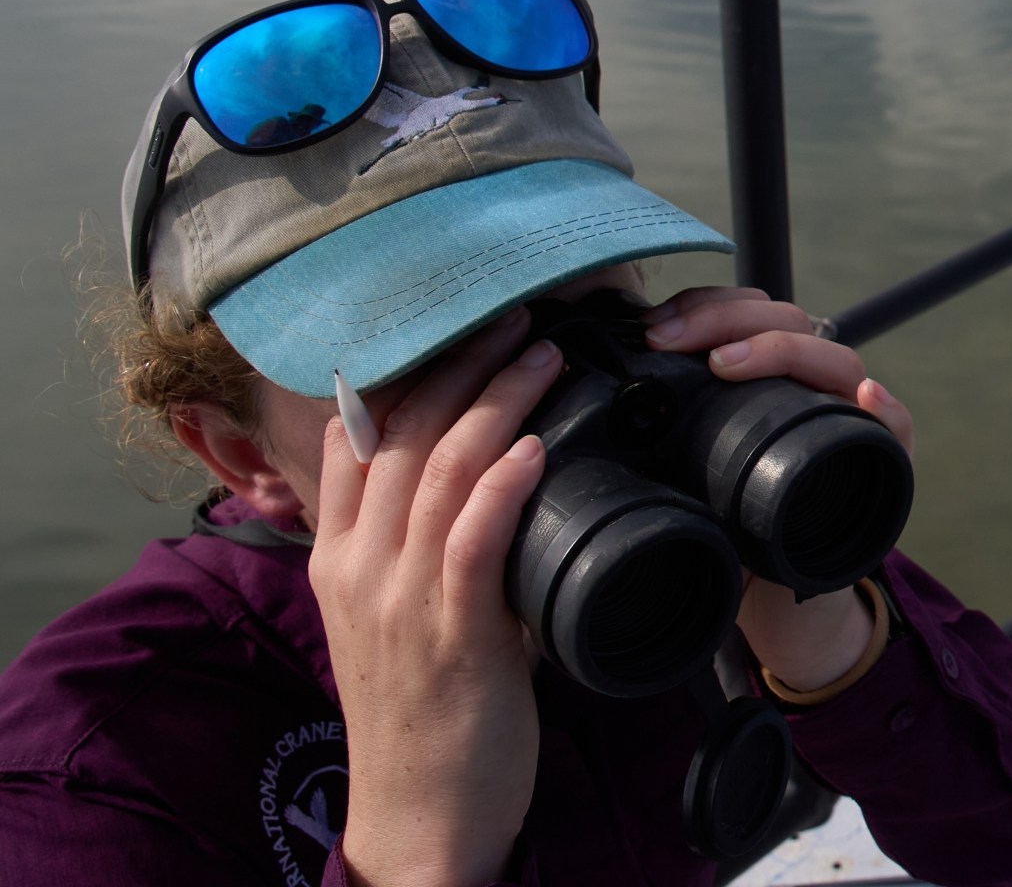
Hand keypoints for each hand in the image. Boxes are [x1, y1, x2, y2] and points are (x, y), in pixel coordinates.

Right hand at [309, 309, 563, 886]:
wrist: (421, 816)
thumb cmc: (428, 715)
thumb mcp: (407, 617)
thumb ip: (434, 550)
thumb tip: (495, 482)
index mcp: (340, 556)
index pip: (360, 440)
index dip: (410, 372)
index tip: (462, 326)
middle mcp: (358, 566)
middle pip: (404, 437)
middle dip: (463, 366)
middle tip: (520, 318)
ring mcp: (398, 598)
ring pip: (440, 472)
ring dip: (498, 403)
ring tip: (546, 355)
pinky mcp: (449, 633)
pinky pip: (470, 541)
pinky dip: (502, 486)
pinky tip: (535, 447)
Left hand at [640, 286, 913, 692]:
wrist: (762, 600)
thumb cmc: (716, 524)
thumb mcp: (673, 467)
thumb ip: (649, 426)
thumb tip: (587, 386)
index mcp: (762, 377)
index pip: (745, 312)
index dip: (703, 307)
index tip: (654, 327)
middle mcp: (808, 388)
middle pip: (787, 322)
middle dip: (726, 319)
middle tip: (675, 342)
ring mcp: (845, 423)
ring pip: (835, 361)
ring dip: (784, 351)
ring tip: (729, 364)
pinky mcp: (876, 469)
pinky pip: (896, 432)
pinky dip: (885, 412)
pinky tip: (864, 397)